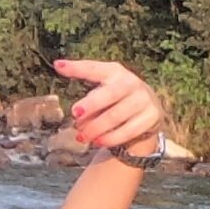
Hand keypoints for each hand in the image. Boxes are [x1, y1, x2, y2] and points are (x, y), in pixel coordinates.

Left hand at [52, 59, 170, 159]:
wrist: (147, 110)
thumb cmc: (116, 97)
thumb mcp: (101, 88)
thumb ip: (84, 87)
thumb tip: (64, 80)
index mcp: (115, 72)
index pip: (95, 69)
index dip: (77, 67)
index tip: (58, 66)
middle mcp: (131, 83)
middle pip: (110, 94)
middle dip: (91, 104)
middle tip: (76, 114)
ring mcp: (143, 100)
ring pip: (116, 116)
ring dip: (96, 127)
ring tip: (82, 136)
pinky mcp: (151, 117)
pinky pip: (127, 131)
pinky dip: (110, 138)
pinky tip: (97, 141)